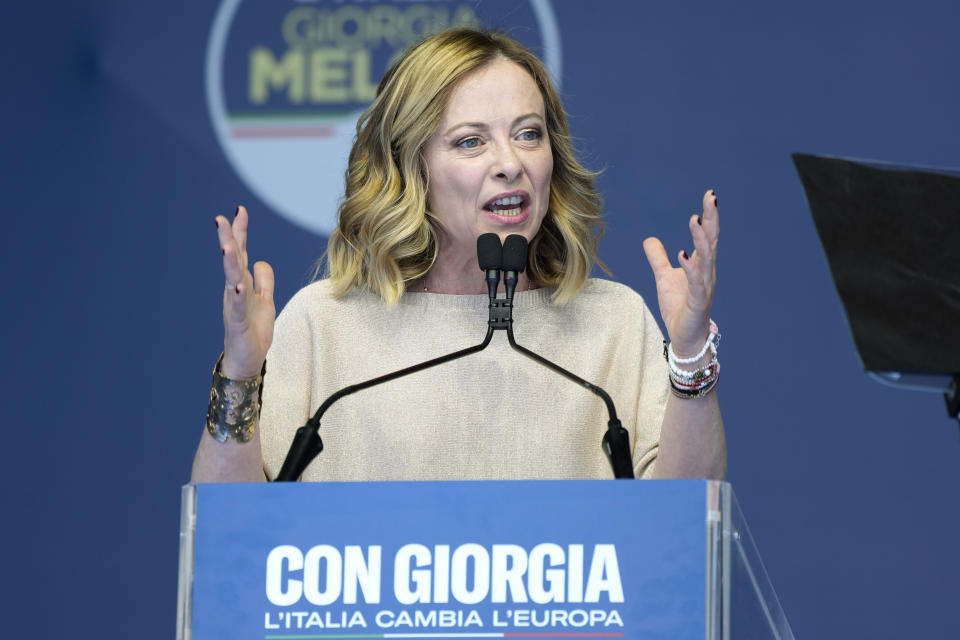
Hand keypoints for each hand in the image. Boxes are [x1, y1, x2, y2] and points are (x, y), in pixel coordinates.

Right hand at [215, 206, 275, 378]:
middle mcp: (236, 290)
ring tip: (227, 246)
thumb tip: (261, 261)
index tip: (240, 210)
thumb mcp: (265, 300)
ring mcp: (235, 305)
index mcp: (243, 282)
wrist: (246, 359)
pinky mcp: (238, 322)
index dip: (240, 232)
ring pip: (232, 279)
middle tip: (221, 219)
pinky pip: (238, 307)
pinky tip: (238, 285)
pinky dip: (238, 295)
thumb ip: (264, 281)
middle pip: (232, 260)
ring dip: (230, 263)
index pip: (241, 253)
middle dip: (228, 239)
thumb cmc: (253, 330)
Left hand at [642, 190, 718, 355]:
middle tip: (711, 197)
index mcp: (701, 264)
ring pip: (706, 258)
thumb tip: (649, 239)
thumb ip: (658, 258)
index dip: (708, 216)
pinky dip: (690, 268)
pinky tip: (682, 254)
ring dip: (701, 238)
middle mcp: (707, 272)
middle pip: (711, 241)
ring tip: (696, 219)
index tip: (709, 194)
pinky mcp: (698, 302)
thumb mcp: (664, 278)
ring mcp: (704, 286)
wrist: (685, 337)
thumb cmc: (679, 307)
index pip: (707, 235)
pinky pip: (696, 282)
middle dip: (712, 219)